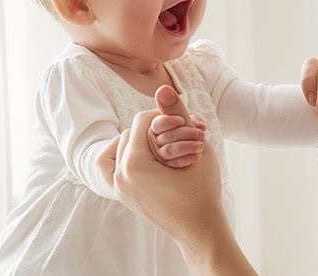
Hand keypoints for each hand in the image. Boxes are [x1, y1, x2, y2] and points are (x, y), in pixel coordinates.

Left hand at [105, 86, 228, 242]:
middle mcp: (120, 176)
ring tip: (163, 146)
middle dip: (151, 130)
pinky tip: (148, 157)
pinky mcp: (121, 194)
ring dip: (140, 142)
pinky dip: (129, 156)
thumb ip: (178, 114)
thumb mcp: (197, 147)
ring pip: (121, 146)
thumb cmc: (203, 190)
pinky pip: (114, 164)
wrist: (199, 229)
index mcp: (134, 164)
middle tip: (174, 136)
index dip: (162, 117)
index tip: (180, 124)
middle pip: (129, 132)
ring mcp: (118, 187)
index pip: (141, 120)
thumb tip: (162, 87)